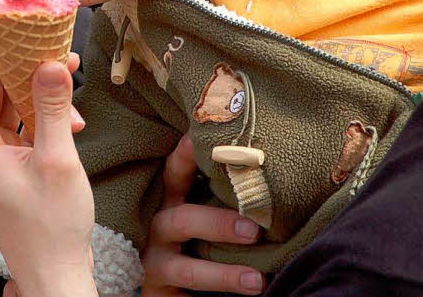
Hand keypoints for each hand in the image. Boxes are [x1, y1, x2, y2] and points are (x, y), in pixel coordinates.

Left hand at [0, 27, 97, 296]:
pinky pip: (19, 122)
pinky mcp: (10, 163)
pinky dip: (40, 111)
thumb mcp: (56, 162)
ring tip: (65, 64)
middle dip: (13, 58)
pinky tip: (69, 112)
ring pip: (5, 102)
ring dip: (33, 84)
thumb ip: (51, 108)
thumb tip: (51, 61)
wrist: (55, 275)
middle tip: (36, 28)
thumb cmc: (52, 228)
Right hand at [141, 135, 265, 294]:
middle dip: (218, 224)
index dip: (187, 155)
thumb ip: (218, 194)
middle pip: (183, 220)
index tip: (205, 140)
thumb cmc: (192, 237)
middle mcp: (158, 227)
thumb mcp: (196, 208)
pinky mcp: (159, 292)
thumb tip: (266, 171)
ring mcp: (156, 262)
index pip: (175, 172)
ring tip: (258, 280)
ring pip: (187, 269)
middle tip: (254, 229)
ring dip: (224, 274)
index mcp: (168, 200)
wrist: (167, 283)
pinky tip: (245, 295)